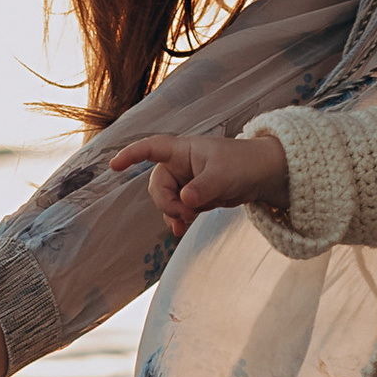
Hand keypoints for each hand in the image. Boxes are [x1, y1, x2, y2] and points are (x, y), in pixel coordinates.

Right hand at [110, 129, 290, 239]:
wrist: (261, 175)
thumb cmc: (243, 163)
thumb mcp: (223, 176)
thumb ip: (202, 188)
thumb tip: (185, 200)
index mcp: (183, 150)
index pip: (151, 148)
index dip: (131, 155)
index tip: (115, 165)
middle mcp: (180, 164)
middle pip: (158, 186)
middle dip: (167, 203)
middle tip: (186, 214)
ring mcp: (185, 181)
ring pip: (166, 200)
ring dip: (173, 213)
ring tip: (187, 222)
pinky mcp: (193, 195)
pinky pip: (177, 209)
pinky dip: (178, 218)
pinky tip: (181, 229)